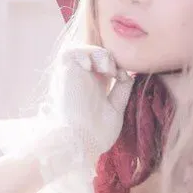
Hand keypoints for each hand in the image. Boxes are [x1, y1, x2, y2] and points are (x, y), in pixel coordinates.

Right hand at [0, 44, 133, 182]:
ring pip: (83, 49)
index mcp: (94, 88)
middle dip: (109, 58)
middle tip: (116, 74)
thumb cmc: (97, 133)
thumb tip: (127, 73)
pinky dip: (86, 53)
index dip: (115, 65)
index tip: (123, 77)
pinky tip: (95, 68)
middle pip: (95, 55)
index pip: (103, 66)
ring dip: (99, 54)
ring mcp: (73, 76)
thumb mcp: (116, 108)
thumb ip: (121, 89)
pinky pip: (70, 51)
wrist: (82, 142)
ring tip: (108, 70)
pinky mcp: (64, 73)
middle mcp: (82, 80)